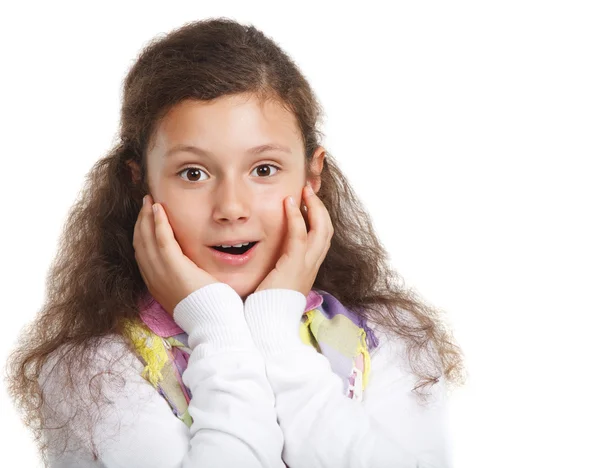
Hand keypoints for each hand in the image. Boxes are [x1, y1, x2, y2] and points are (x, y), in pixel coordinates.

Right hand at [133, 194, 219, 315]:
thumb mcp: (193, 291)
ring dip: (146, 217)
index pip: (143, 255)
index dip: (142, 234)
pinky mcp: (174, 269)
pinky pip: (161, 240)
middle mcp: (154, 280)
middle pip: (140, 244)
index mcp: (157, 286)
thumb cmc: (210, 309)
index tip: (146, 219)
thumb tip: (194, 268)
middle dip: (141, 222)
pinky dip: (158, 223)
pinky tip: (158, 209)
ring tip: (149, 201)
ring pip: (146, 240)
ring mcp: (161, 275)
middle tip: (145, 203)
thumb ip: (189, 277)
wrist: (215, 324)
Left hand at [254, 183, 333, 296]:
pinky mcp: (295, 264)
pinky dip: (296, 216)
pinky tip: (289, 203)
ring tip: (304, 191)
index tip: (308, 204)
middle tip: (309, 191)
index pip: (320, 240)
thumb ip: (277, 271)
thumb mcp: (276, 285)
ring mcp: (307, 266)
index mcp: (308, 270)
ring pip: (321, 229)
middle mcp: (312, 266)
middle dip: (320, 208)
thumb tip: (268, 262)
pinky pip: (300, 234)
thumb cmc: (266, 307)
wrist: (268, 324)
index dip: (318, 220)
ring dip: (313, 207)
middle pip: (327, 231)